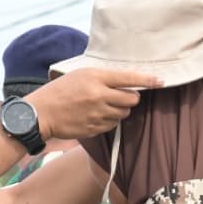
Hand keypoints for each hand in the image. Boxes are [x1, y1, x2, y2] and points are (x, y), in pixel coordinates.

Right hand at [29, 68, 158, 140]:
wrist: (41, 114)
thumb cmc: (60, 91)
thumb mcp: (80, 75)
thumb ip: (103, 77)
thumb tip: (126, 81)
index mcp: (96, 78)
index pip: (129, 78)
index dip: (148, 80)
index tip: (161, 81)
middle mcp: (99, 95)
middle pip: (132, 99)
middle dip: (130, 98)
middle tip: (120, 96)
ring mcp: (98, 114)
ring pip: (124, 113)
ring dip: (119, 110)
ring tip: (103, 106)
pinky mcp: (95, 129)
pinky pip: (112, 125)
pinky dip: (109, 121)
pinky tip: (95, 116)